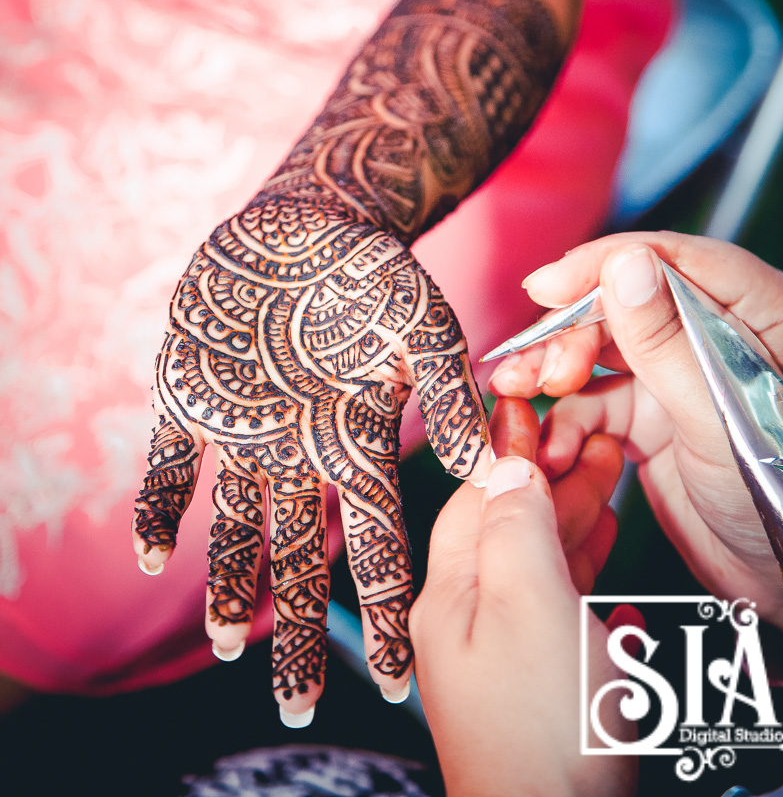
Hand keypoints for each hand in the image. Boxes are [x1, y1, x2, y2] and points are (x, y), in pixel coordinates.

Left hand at [132, 191, 490, 721]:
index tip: (397, 679)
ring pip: (235, 528)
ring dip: (231, 583)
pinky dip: (161, 508)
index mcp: (356, 444)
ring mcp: (244, 432)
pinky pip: (172, 466)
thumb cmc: (374, 271)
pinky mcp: (191, 400)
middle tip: (292, 705)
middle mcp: (300, 454)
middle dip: (298, 628)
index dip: (389, 612)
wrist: (306, 224)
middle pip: (303, 557)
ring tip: (227, 642)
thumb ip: (442, 389)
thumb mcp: (423, 324)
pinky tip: (151, 552)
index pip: (379, 544)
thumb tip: (482, 461)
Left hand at [410, 397, 632, 796]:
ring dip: (577, 525)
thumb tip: (508, 463)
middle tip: (598, 442)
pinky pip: (562, 620)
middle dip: (554, 481)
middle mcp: (468, 621)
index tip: (532, 406)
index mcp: (450, 593)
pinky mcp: (539, 691)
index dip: (507, 449)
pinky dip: (588, 588)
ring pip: (540, 571)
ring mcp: (503, 658)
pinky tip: (614, 586)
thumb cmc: (538, 726)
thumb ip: (516, 526)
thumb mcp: (527, 603)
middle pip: (511, 529)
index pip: (475, 497)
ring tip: (611, 485)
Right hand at [490, 232, 782, 640]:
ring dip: (553, 371)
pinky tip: (550, 445)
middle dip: (568, 331)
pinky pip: (597, 404)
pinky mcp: (655, 420)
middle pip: (625, 302)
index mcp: (760, 313)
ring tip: (515, 391)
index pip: (674, 259)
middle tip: (531, 365)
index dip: (604, 265)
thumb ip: (669, 341)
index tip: (548, 286)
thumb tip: (625, 264)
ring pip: (601, 351)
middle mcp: (716, 335)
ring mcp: (682, 377)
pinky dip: (565, 421)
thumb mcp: (721, 416)